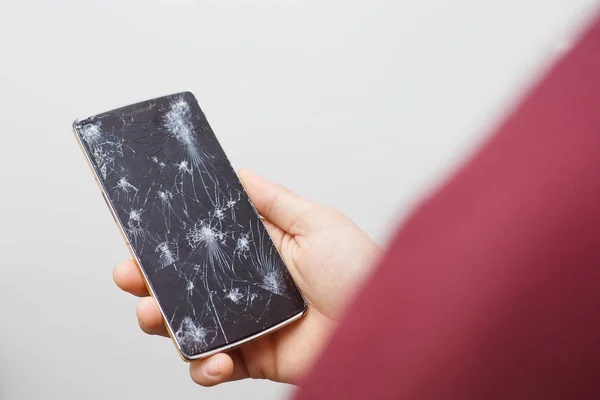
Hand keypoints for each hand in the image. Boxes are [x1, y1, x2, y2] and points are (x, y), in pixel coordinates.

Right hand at [113, 168, 381, 385]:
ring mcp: (246, 326)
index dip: (165, 245)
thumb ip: (275, 201)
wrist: (382, 323)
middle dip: (148, 283)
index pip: (199, 247)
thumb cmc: (358, 269)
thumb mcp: (316, 223)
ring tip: (155, 316)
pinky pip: (214, 367)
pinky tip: (216, 359)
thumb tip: (241, 172)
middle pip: (182, 288)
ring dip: (163, 324)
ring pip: (187, 328)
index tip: (138, 238)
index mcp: (254, 255)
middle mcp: (244, 290)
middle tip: (130, 275)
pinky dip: (205, 367)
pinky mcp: (254, 359)